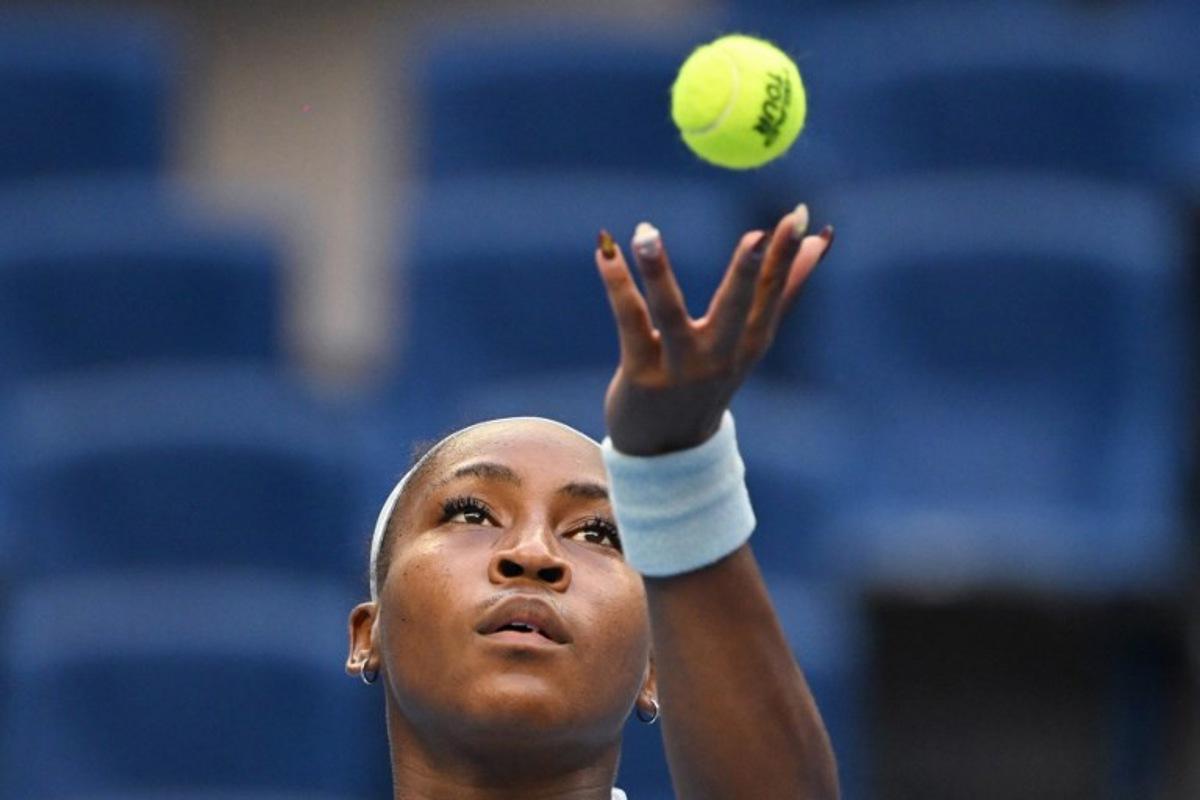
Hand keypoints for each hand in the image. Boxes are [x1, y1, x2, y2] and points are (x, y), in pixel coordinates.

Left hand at [595, 205, 833, 455]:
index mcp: (752, 343)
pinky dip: (617, 284)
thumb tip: (820, 240)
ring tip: (645, 233)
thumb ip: (782, 291)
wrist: (667, 450)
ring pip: (669, 312)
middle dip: (748, 271)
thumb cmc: (709, 380)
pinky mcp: (641, 374)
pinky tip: (605, 251)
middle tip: (757, 235)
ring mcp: (681, 368)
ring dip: (657, 271)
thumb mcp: (749, 342)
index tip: (799, 215)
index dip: (787, 256)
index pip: (774, 293)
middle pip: (737, 307)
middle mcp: (721, 356)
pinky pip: (629, 321)